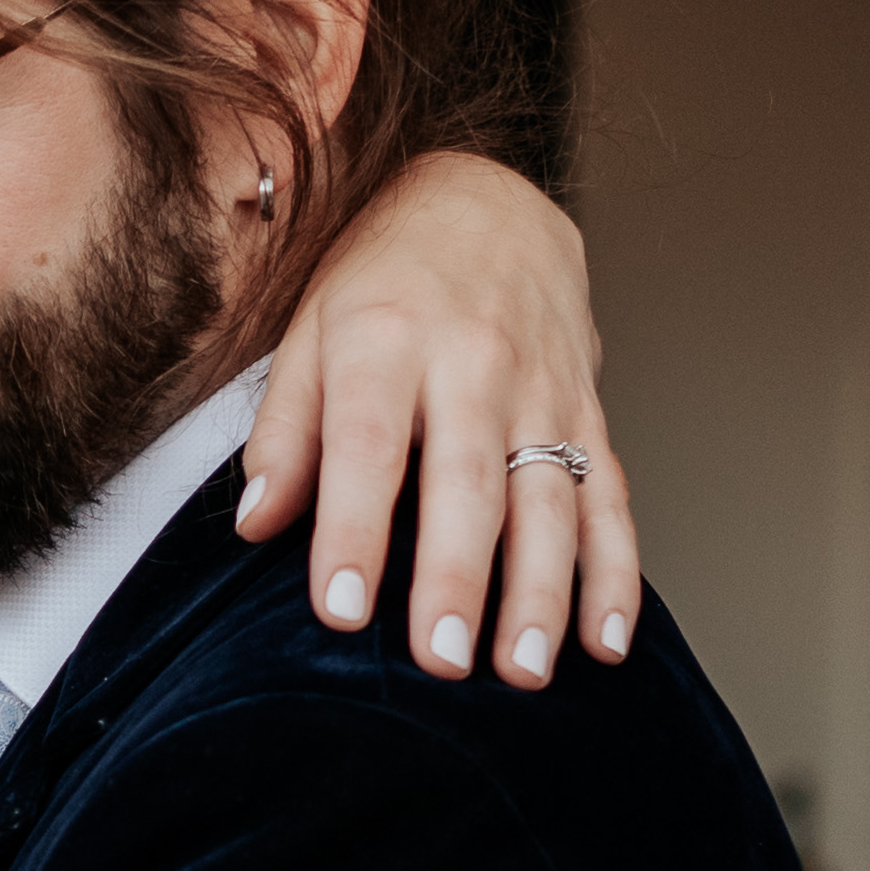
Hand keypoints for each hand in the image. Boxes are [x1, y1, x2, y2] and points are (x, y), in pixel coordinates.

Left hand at [240, 148, 635, 686]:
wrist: (485, 198)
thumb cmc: (381, 277)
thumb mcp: (307, 330)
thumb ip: (283, 431)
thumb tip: (255, 524)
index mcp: (385, 340)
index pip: (367, 445)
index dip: (354, 531)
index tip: (343, 610)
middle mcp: (472, 364)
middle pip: (467, 483)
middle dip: (458, 579)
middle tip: (441, 663)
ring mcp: (542, 389)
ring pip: (550, 500)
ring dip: (542, 593)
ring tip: (523, 673)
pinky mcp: (589, 410)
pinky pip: (611, 497)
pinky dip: (614, 574)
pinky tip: (604, 642)